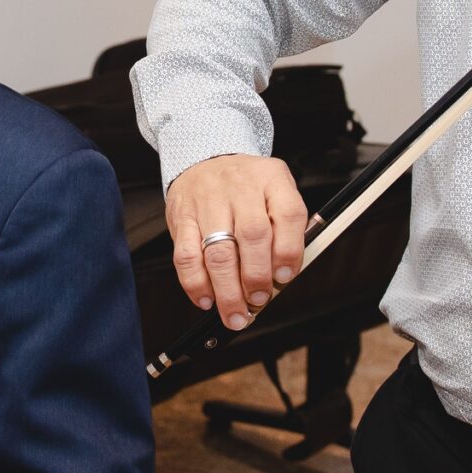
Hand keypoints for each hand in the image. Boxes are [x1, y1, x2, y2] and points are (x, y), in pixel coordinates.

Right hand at [164, 153, 307, 328]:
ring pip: (218, 251)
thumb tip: (281, 279)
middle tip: (258, 301)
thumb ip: (283, 230)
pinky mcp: (182, 217)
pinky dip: (195, 284)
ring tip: (235, 313)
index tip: (285, 277)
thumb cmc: (246, 187)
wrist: (203, 159)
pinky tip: (206, 299)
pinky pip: (186, 256)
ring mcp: (208, 201)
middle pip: (252, 235)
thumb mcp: (274, 192)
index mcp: (271, 178)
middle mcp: (240, 187)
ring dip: (227, 290)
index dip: (289, 251)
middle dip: (256, 277)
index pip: (289, 214)